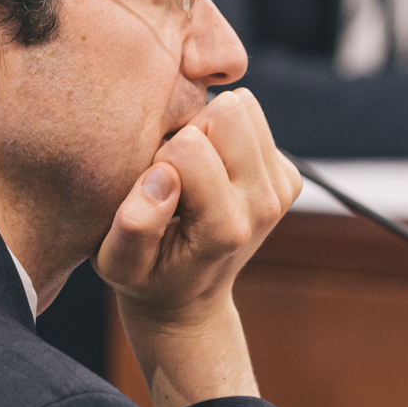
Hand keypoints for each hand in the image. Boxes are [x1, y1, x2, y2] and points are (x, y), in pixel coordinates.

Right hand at [94, 88, 300, 406]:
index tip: (153, 189)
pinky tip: (209, 171)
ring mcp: (281, 190)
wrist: (188, 300)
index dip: (160, 156)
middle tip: (174, 172)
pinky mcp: (287, 177)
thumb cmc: (145, 276)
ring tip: (190, 170)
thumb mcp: (119, 263)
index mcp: (225, 227)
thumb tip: (162, 175)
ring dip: (209, 128)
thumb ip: (134, 224)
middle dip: (191, 130)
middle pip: (229, 112)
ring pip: (244, 106)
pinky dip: (225, 134)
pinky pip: (253, 119)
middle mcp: (263, 205)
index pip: (190, 146)